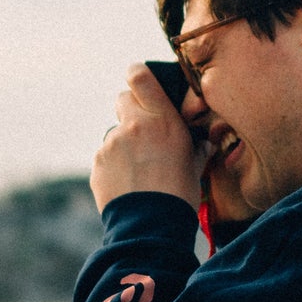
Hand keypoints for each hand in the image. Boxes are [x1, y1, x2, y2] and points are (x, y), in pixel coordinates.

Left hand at [91, 64, 205, 214]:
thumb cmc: (180, 194)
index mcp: (162, 120)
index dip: (138, 75)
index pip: (139, 76)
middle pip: (123, 99)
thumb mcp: (195, 164)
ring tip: (140, 170)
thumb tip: (203, 141)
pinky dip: (115, 164)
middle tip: (144, 131)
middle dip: (132, 110)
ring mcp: (112, 143)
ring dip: (125, 143)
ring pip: (116, 131)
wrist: (151, 226)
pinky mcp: (98, 162)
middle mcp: (134, 125)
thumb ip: (196, 145)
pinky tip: (129, 183)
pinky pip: (107, 155)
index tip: (141, 82)